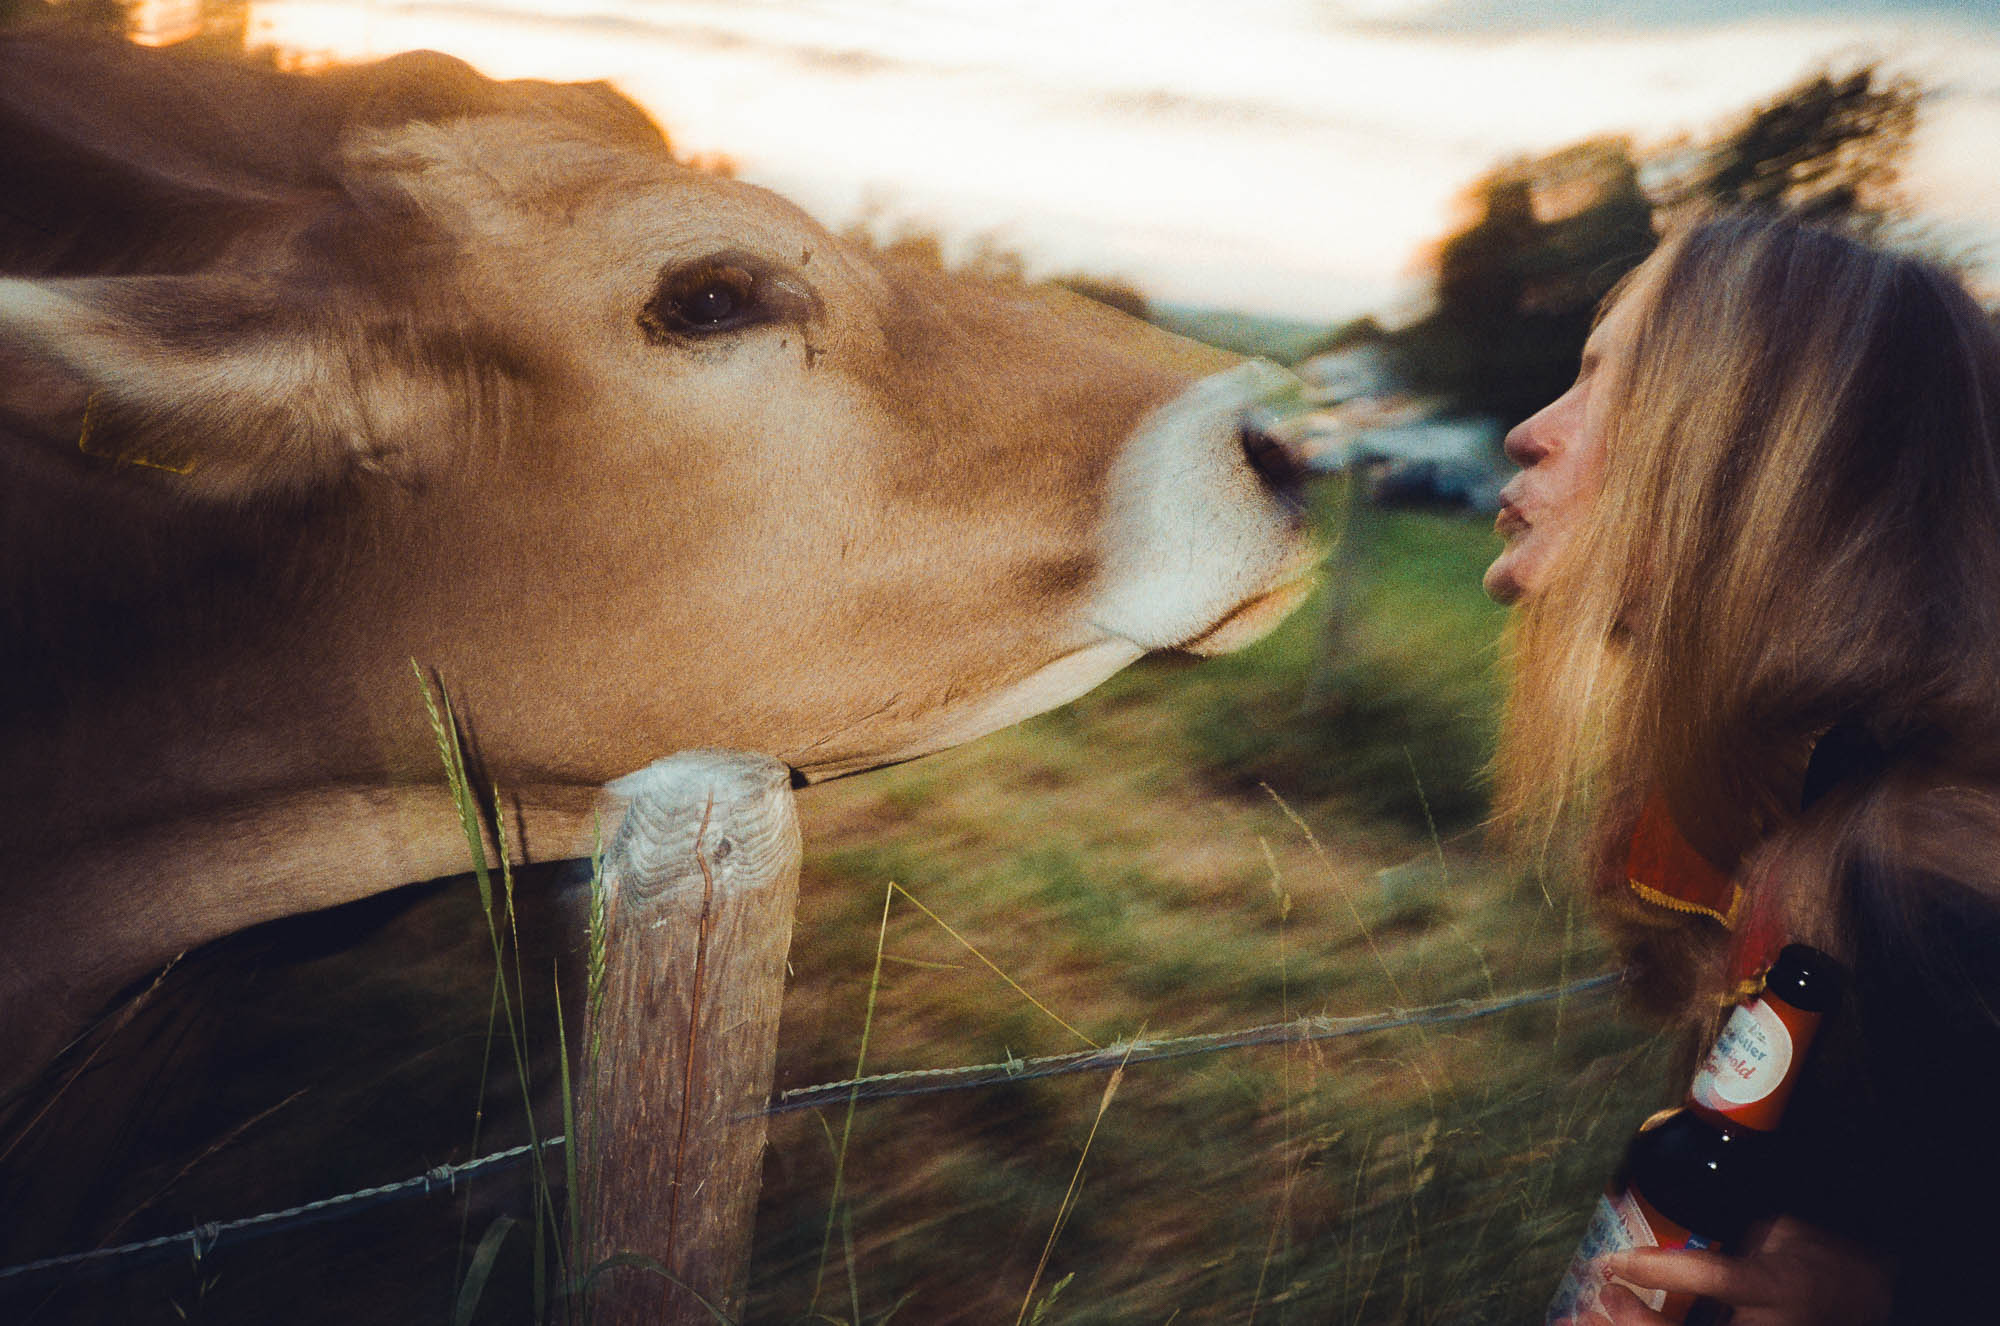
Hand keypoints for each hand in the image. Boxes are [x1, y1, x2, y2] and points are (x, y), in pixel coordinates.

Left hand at [1595, 1217, 1893, 1325]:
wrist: (1862, 1296)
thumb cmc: (1814, 1253)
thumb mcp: (1777, 1228)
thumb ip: (1726, 1224)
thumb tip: (1660, 1194)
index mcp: (1776, 1287)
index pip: (1714, 1278)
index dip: (1659, 1270)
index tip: (1611, 1261)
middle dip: (1637, 1324)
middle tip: (1601, 1297)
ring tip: (1586, 1321)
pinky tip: (1612, 1323)